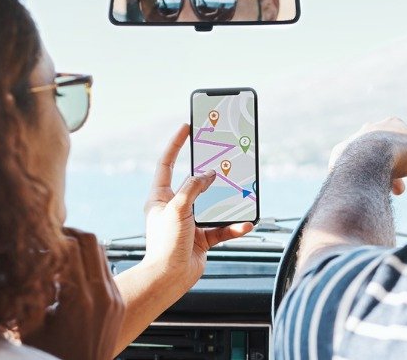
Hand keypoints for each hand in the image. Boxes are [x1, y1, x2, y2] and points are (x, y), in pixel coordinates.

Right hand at [22, 228, 123, 359]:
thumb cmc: (51, 356)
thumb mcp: (31, 327)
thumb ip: (29, 294)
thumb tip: (23, 263)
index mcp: (79, 299)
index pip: (69, 247)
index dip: (50, 239)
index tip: (35, 242)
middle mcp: (102, 295)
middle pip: (90, 241)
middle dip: (67, 234)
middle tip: (49, 238)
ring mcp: (114, 298)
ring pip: (101, 251)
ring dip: (80, 247)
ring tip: (58, 254)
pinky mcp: (119, 302)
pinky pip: (106, 269)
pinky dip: (89, 263)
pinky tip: (71, 273)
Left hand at [143, 124, 254, 280]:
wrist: (168, 279)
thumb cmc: (165, 244)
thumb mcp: (177, 208)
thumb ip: (193, 188)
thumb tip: (208, 174)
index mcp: (160, 197)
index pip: (167, 163)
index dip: (176, 144)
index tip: (187, 127)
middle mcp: (174, 207)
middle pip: (195, 184)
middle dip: (210, 174)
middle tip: (224, 158)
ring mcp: (189, 223)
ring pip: (213, 206)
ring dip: (228, 203)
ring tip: (242, 193)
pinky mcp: (201, 239)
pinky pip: (221, 229)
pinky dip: (234, 227)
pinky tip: (245, 223)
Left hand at [328, 117, 406, 194]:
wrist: (366, 164)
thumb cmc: (401, 155)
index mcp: (393, 124)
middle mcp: (371, 128)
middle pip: (388, 150)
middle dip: (397, 168)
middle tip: (400, 188)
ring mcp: (354, 141)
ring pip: (370, 159)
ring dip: (379, 174)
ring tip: (385, 190)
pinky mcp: (341, 155)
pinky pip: (351, 167)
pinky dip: (359, 177)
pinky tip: (365, 187)